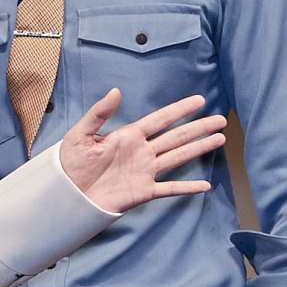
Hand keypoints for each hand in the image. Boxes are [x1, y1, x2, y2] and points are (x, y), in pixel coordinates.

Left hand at [55, 88, 229, 217]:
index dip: (180, 110)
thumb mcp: (80, 134)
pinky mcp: (143, 192)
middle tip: (221, 119)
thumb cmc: (69, 164)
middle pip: (176, 136)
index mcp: (129, 135)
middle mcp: (142, 151)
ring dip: (199, 148)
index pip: (160, 119)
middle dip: (199, 127)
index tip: (199, 100)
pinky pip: (169, 188)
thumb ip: (99, 113)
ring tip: (220, 139)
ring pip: (178, 157)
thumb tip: (116, 91)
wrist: (65, 195)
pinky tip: (205, 186)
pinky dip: (187, 188)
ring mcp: (144, 171)